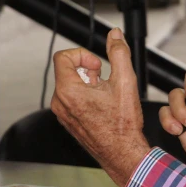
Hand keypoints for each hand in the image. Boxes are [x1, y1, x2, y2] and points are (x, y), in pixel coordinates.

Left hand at [51, 28, 150, 186]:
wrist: (122, 152)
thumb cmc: (123, 123)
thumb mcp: (125, 81)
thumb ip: (119, 53)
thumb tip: (114, 35)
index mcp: (68, 90)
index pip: (63, 56)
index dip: (83, 54)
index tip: (98, 65)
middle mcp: (60, 102)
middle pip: (67, 69)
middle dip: (88, 69)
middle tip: (105, 80)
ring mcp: (62, 113)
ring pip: (70, 84)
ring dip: (88, 82)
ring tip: (106, 94)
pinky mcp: (67, 120)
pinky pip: (71, 98)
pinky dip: (86, 95)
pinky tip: (103, 105)